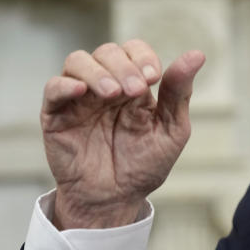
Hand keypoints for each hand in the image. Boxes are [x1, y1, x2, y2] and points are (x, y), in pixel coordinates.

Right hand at [41, 40, 204, 228]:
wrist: (116, 199)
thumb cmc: (144, 165)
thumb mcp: (171, 129)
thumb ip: (179, 92)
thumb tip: (197, 55)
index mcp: (133, 85)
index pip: (133, 50)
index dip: (142, 55)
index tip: (154, 77)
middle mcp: (105, 85)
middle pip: (107, 51)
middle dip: (124, 66)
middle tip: (136, 91)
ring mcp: (79, 98)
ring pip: (78, 61)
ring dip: (98, 71)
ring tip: (113, 94)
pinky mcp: (56, 115)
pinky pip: (53, 88)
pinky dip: (65, 84)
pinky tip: (81, 91)